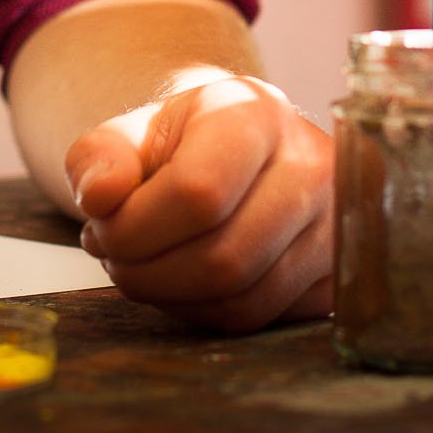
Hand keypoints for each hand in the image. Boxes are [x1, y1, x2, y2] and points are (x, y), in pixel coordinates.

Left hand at [65, 72, 332, 332]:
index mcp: (258, 113)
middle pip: (223, 257)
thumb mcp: (132, 133)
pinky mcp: (334, 274)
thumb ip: (99, 156)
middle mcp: (312, 164)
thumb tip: (100, 197)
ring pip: (244, 299)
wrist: (238, 152)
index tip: (102, 228)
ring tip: (143, 269)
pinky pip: (262, 320)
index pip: (200, 192)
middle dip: (148, 274)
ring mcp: (333, 223)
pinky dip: (207, 315)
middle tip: (115, 258)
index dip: (136, 228)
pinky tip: (183, 284)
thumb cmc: (182, 144)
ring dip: (174, 300)